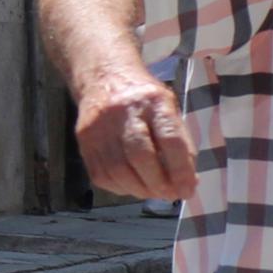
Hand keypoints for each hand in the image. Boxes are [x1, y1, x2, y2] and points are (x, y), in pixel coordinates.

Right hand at [73, 72, 197, 202]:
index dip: (180, 169)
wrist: (103, 78)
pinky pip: (102, 175)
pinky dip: (121, 188)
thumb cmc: (145, 100)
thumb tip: (187, 183)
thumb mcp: (170, 110)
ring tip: (154, 192)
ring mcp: (99, 127)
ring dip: (140, 190)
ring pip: (118, 171)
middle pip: (140, 156)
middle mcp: (123, 112)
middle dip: (158, 184)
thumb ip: (181, 144)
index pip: (170, 139)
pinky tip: (133, 185)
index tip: (188, 189)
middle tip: (171, 195)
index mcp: (153, 101)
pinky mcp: (83, 141)